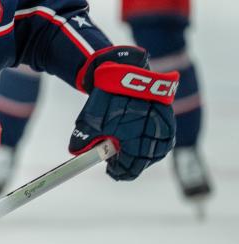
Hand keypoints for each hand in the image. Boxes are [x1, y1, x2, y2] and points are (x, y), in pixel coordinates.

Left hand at [71, 46, 176, 180]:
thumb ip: (82, 142)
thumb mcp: (88, 122)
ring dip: (143, 153)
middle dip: (131, 163)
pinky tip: (140, 139)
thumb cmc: (105, 98)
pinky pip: (164, 136)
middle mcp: (154, 136)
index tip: (112, 172)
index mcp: (135, 141)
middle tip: (118, 163)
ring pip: (158, 150)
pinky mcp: (168, 115)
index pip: (131, 169)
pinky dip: (153, 141)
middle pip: (145, 161)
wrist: (123, 70)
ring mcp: (164, 125)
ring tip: (128, 152)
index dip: (120, 173)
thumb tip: (77, 154)